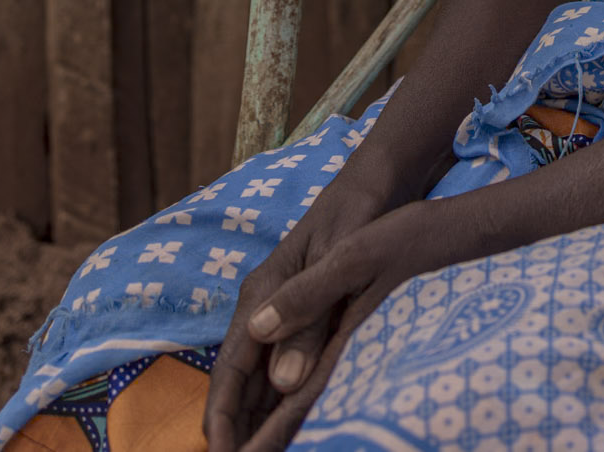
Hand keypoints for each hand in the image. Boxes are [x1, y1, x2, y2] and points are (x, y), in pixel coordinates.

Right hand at [205, 199, 463, 451]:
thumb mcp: (340, 261)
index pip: (231, 367)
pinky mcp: (308, 309)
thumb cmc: (361, 213)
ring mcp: (285, 307)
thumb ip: (310, 315)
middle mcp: (265, 303)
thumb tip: (282, 381)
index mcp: (263, 292)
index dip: (223, 415)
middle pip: (240, 378)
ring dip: (258, 416)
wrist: (380, 178)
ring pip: (261, 375)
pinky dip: (282, 396)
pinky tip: (291, 421)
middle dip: (236, 425)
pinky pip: (285, 362)